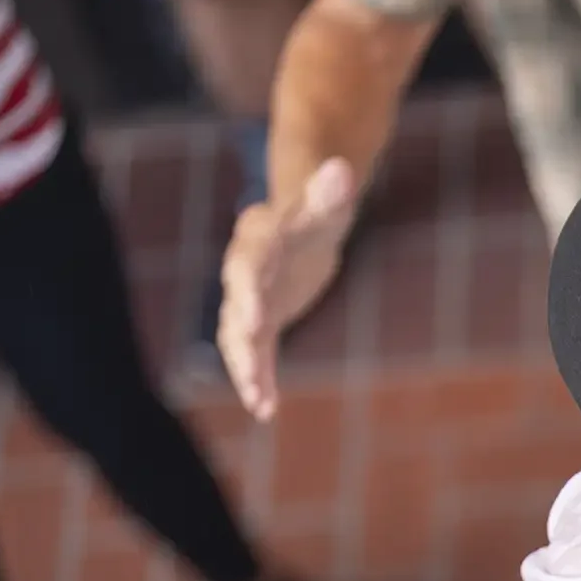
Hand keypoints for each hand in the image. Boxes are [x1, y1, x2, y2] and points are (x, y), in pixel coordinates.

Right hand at [218, 157, 357, 420]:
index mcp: (258, 238)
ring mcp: (249, 298)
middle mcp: (244, 270)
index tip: (255, 318)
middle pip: (238, 306)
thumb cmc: (319, 209)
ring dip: (246, 369)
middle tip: (249, 372)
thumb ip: (331, 192)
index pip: (249, 263)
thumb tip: (342, 170)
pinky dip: (259, 380)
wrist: (304, 225)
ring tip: (259, 400)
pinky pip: (256, 353)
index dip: (249, 290)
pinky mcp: (261, 321)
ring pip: (239, 337)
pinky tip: (266, 410)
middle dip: (243, 339)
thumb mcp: (328, 202)